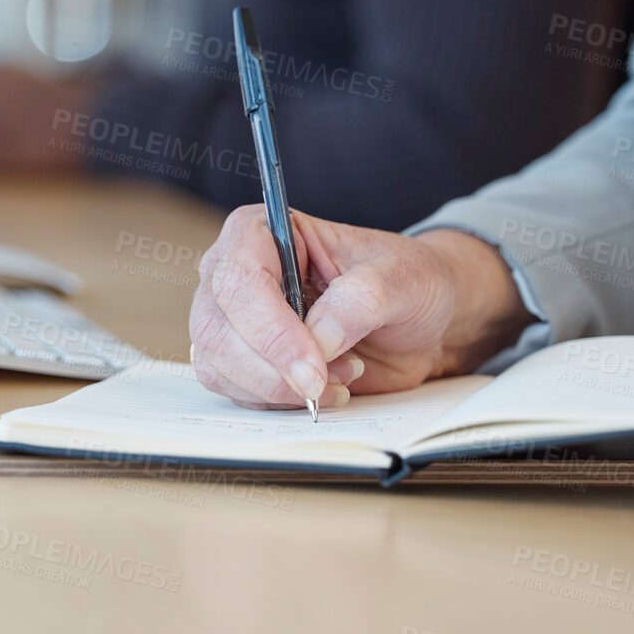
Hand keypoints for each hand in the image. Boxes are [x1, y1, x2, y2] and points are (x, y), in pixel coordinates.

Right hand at [187, 207, 533, 409]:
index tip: (314, 366)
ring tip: (340, 374)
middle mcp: (234, 272)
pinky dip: (279, 402)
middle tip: (326, 383)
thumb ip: (361, 300)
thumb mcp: (400, 278)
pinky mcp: (240, 361)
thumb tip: (318, 338)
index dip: (271, 329)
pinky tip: (323, 387)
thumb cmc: (404, 281)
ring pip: (219, 366)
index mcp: (261, 231)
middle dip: (272, 369)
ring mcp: (230, 319)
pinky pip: (236, 392)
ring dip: (279, 387)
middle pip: (217, 329)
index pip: (240, 279)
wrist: (416, 321)